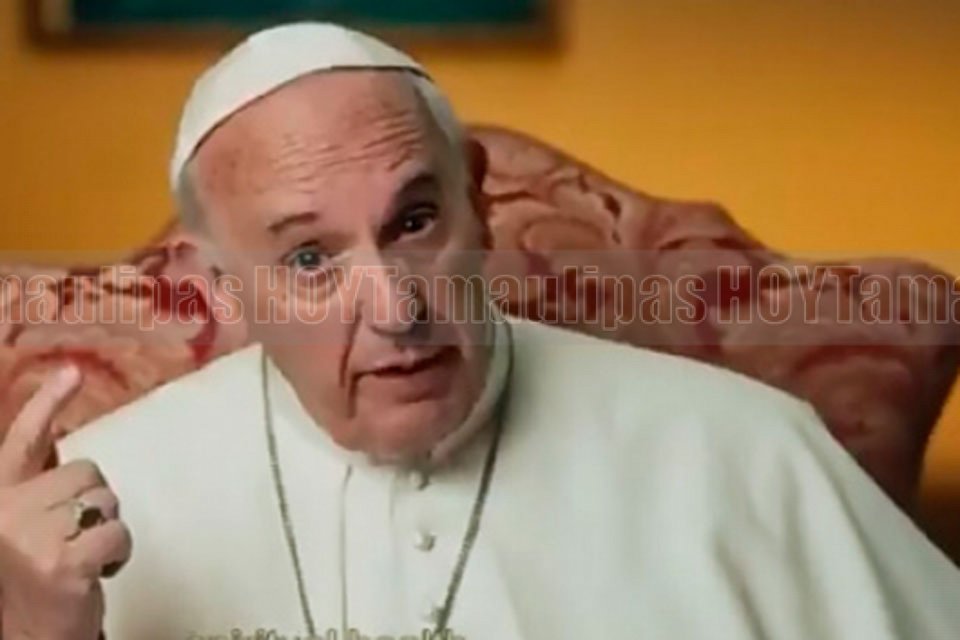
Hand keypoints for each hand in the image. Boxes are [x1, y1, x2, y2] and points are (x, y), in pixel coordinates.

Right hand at [0, 366, 130, 639]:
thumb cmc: (31, 584)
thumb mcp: (24, 528)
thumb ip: (38, 488)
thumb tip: (61, 440)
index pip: (23, 440)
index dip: (47, 404)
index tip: (69, 372)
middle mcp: (7, 513)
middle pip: (86, 472)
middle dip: (94, 501)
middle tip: (75, 538)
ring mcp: (35, 537)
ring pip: (106, 500)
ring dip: (107, 526)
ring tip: (82, 557)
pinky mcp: (65, 562)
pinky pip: (117, 532)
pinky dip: (119, 552)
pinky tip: (98, 572)